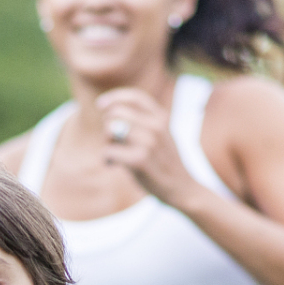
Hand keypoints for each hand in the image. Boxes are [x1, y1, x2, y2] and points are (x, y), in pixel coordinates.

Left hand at [98, 87, 200, 208]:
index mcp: (161, 117)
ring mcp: (149, 143)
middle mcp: (156, 126)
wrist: (183, 188)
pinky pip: (109, 151)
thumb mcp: (160, 135)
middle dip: (107, 127)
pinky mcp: (140, 160)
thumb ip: (143, 121)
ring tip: (114, 155)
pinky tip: (113, 165)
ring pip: (110, 130)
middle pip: (116, 113)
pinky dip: (107, 159)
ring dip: (106, 144)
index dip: (114, 98)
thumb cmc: (164, 162)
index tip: (100, 105)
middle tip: (112, 143)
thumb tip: (110, 112)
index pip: (134, 96)